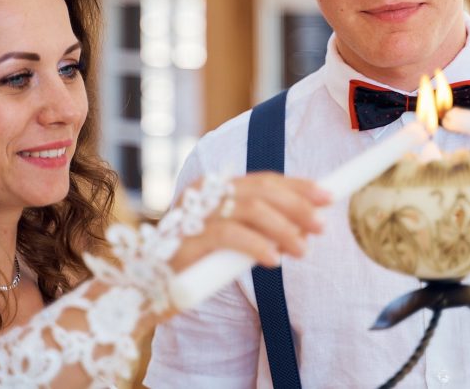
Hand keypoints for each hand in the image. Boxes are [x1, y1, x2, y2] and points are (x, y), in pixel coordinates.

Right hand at [168, 172, 330, 271]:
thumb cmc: (192, 263)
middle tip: (321, 225)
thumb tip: (305, 225)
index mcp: (215, 188)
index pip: (264, 180)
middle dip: (297, 205)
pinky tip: (274, 260)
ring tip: (303, 250)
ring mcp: (194, 214)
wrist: (142, 289)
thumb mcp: (231, 241)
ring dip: (283, 228)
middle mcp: (204, 193)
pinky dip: (256, 246)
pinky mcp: (186, 239)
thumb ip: (258, 229)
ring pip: (249, 209)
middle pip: (261, 190)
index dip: (298, 186)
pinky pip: (228, 236)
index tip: (328, 196)